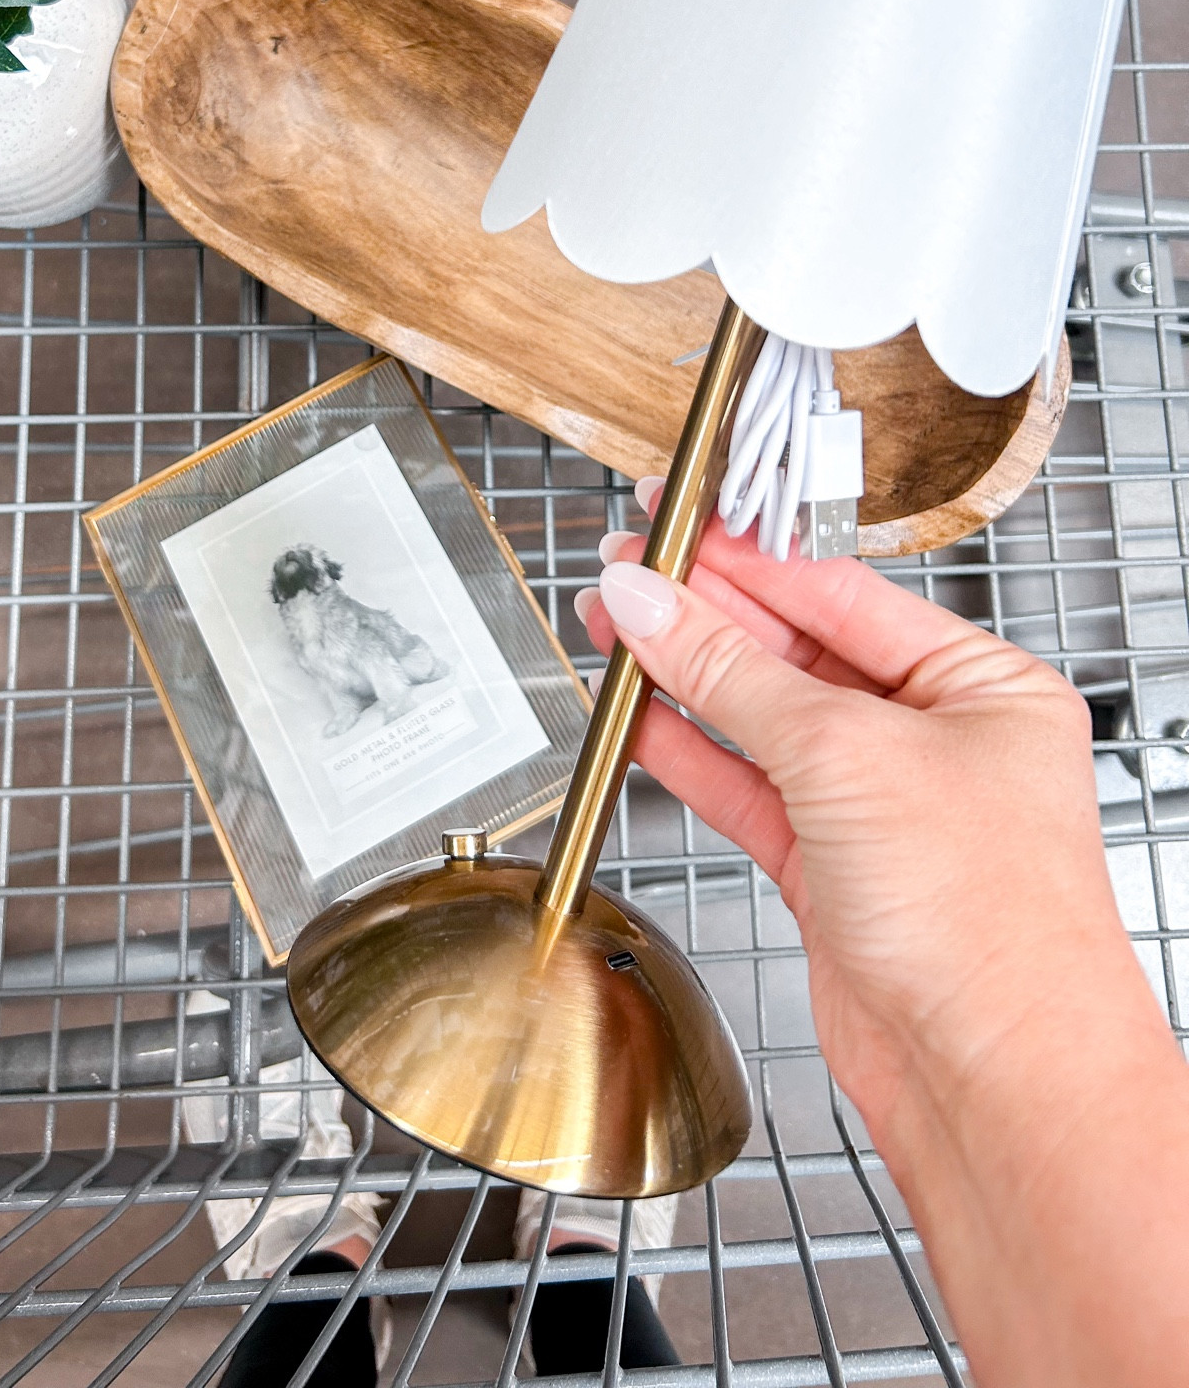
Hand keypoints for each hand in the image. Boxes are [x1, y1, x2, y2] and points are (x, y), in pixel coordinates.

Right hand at [578, 499, 1188, 1387]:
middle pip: (799, 652)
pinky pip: (750, 791)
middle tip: (624, 573)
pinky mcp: (836, 874)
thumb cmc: (989, 925)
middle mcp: (939, 741)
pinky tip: (640, 719)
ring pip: (765, 722)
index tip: (673, 526)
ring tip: (613, 633)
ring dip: (686, 680)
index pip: (842, 592)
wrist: (994, 1081)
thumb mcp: (846, 758)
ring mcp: (884, 810)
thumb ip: (732, 673)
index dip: (746, 557)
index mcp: (982, 686)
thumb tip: (652, 602)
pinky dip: (691, 756)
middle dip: (706, 614)